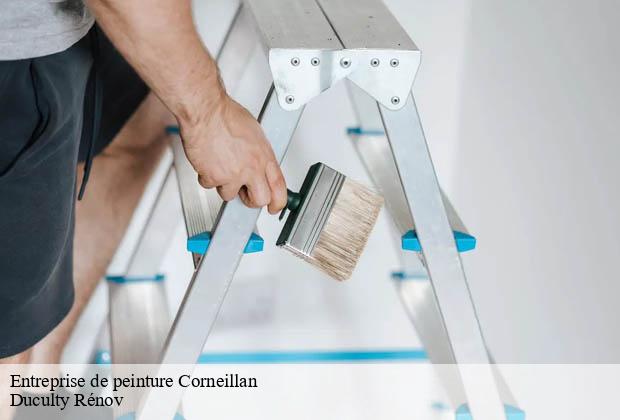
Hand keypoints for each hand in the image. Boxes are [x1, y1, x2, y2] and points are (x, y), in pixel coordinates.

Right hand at [179, 94, 286, 213]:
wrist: (205, 111)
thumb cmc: (226, 115)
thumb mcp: (254, 133)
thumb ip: (258, 153)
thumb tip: (259, 162)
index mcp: (264, 156)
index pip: (279, 187)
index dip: (278, 201)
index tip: (274, 207)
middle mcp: (251, 168)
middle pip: (260, 200)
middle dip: (251, 200)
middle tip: (244, 193)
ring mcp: (233, 174)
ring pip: (230, 195)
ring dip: (224, 184)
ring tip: (220, 165)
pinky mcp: (214, 177)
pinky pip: (210, 185)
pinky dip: (206, 175)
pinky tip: (207, 160)